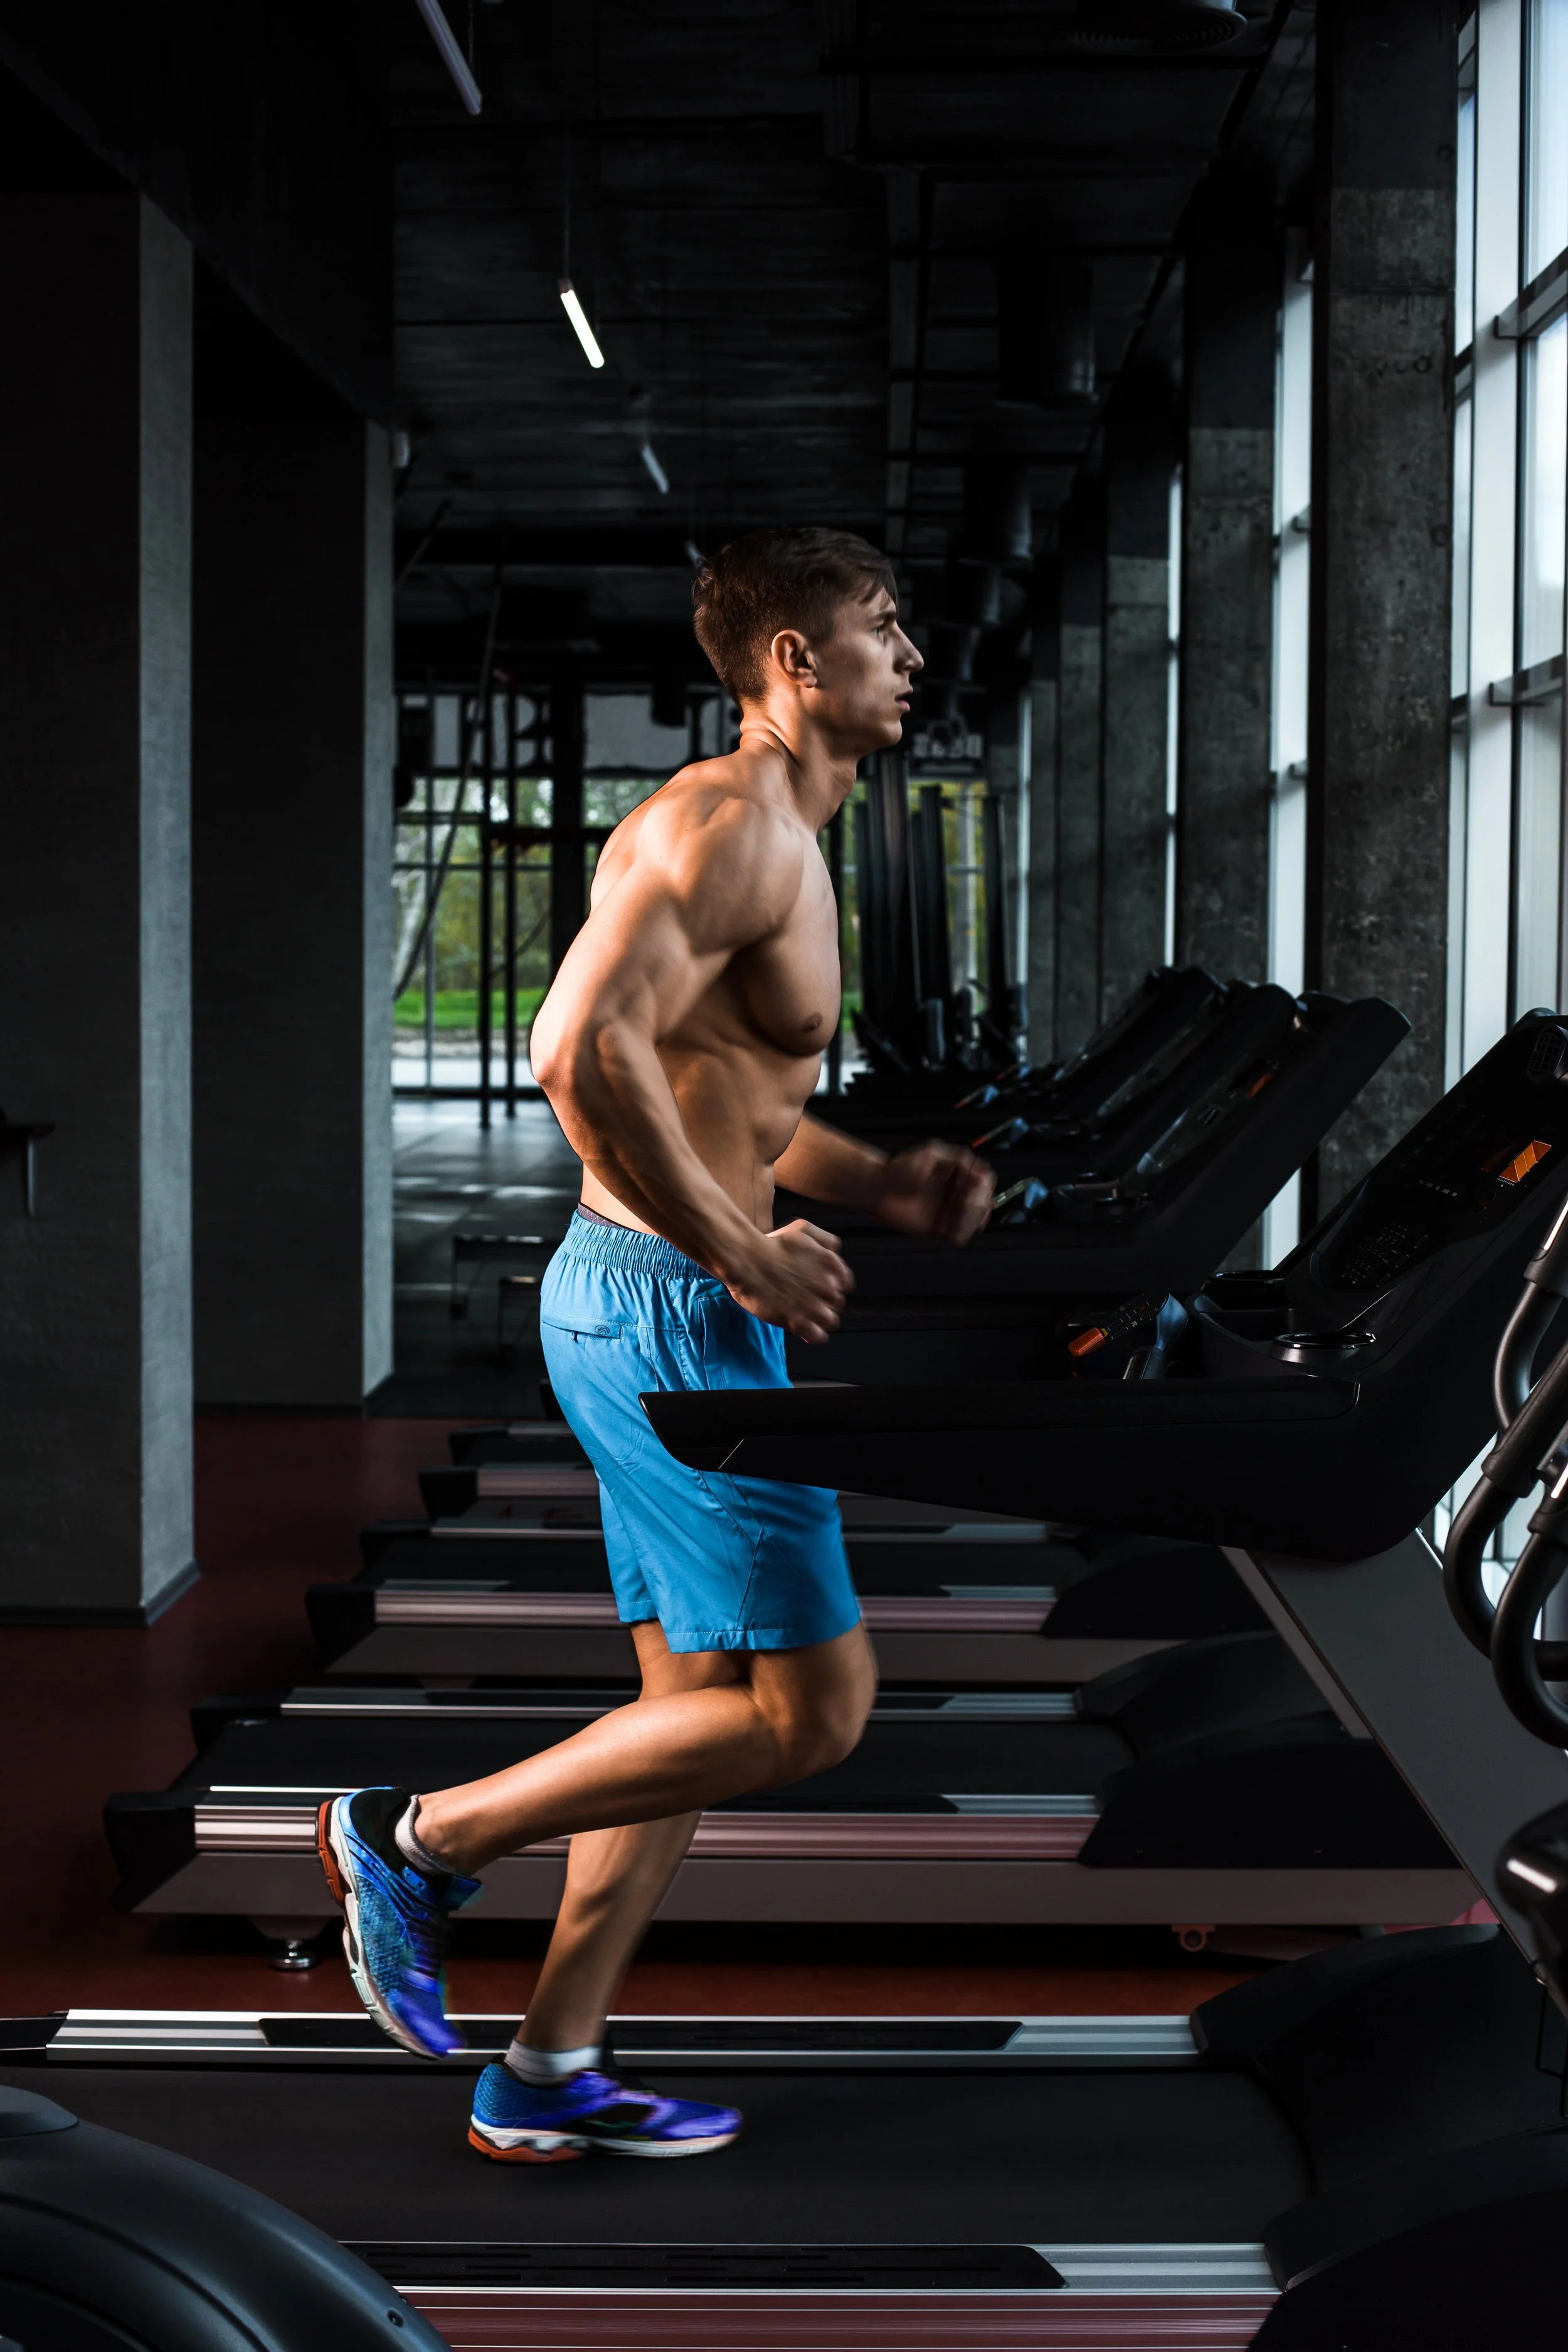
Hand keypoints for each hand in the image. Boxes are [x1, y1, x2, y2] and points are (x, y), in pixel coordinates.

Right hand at [726, 1219, 853, 1343]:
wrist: (746, 1259)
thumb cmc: (772, 1243)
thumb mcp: (804, 1228)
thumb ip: (826, 1240)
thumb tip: (836, 1254)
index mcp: (832, 1265)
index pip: (845, 1285)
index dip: (830, 1286)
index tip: (815, 1286)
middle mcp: (829, 1286)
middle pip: (837, 1303)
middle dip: (823, 1302)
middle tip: (803, 1298)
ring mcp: (815, 1306)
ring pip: (831, 1322)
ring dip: (818, 1319)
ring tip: (802, 1314)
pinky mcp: (799, 1323)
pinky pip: (819, 1337)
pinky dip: (812, 1335)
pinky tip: (801, 1327)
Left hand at [871, 1141, 993, 1244]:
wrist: (876, 1189)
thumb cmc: (898, 1168)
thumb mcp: (930, 1154)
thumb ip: (957, 1158)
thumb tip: (980, 1169)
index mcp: (958, 1174)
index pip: (985, 1181)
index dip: (983, 1187)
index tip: (972, 1189)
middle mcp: (956, 1193)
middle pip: (984, 1202)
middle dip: (977, 1207)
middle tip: (962, 1207)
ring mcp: (947, 1211)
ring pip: (975, 1221)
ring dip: (969, 1222)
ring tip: (953, 1221)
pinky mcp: (938, 1228)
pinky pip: (958, 1235)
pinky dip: (959, 1234)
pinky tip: (947, 1232)